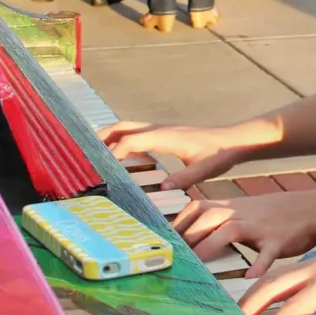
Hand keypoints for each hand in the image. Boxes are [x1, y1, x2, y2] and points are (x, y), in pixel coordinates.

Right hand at [97, 121, 253, 187]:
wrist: (232, 140)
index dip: (113, 151)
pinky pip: (137, 132)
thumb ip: (186, 178)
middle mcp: (160, 129)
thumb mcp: (206, 169)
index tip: (100, 164)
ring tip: (93, 150)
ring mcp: (161, 129)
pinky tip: (118, 152)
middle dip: (101, 137)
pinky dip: (122, 138)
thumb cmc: (220, 153)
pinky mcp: (164, 133)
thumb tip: (165, 187)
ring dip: (109, 136)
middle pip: (122, 127)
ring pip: (128, 127)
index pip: (131, 140)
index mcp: (166, 136)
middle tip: (83, 151)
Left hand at [173, 191, 315, 276]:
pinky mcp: (277, 241)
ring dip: (211, 247)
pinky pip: (266, 254)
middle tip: (171, 261)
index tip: (162, 246)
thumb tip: (184, 237)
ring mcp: (258, 226)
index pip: (194, 211)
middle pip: (206, 220)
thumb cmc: (266, 216)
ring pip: (230, 232)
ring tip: (198, 269)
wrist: (308, 210)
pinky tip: (248, 279)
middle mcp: (238, 213)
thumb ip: (213, 221)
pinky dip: (257, 266)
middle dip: (187, 239)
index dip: (176, 227)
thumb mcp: (239, 210)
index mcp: (227, 207)